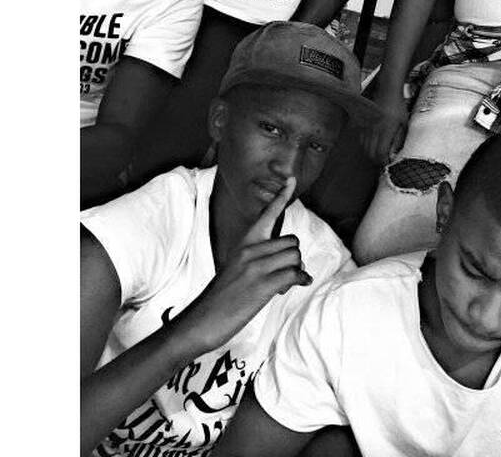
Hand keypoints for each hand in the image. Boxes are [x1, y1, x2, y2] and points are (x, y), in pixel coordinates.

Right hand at [171, 178, 311, 354]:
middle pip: (291, 241)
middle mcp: (250, 250)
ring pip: (295, 256)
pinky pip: (293, 274)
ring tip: (283, 283)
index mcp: (244, 243)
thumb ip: (258, 257)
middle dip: (294, 257)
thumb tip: (285, 260)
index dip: (282, 196)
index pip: (267, 214)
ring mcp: (255, 267)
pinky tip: (294, 286)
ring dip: (296, 271)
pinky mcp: (261, 285)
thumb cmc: (222, 296)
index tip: (292, 179)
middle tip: (285, 273)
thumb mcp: (237, 267)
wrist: (201, 321)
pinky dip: (299, 280)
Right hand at [360, 87, 408, 164]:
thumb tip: (394, 154)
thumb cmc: (398, 108)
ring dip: (371, 153)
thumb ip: (399, 140)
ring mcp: (367, 126)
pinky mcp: (362, 123)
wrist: (387, 92)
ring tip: (379, 153)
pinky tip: (373, 144)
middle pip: (371, 153)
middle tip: (384, 160)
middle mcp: (374, 129)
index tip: (388, 162)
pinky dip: (366, 145)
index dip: (383, 161)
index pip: (380, 152)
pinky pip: (361, 140)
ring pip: (364, 147)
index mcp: (386, 130)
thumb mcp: (404, 124)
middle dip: (377, 160)